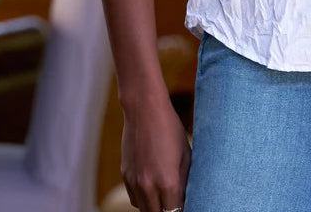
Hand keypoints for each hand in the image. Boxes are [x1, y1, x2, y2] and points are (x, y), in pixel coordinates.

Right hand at [121, 90, 190, 211]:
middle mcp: (149, 186)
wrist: (144, 109)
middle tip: (174, 200)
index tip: (185, 203)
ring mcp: (134, 181)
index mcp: (168, 181)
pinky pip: (134, 198)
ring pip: (144, 209)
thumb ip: (185, 181)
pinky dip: (142, 199)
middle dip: (167, 210)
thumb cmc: (170, 128)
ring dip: (154, 207)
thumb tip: (186, 198)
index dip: (181, 209)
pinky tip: (151, 187)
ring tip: (163, 196)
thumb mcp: (186, 154)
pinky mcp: (125, 175)